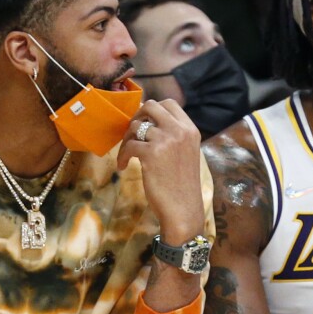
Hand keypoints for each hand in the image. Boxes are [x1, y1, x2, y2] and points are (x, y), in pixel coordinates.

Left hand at [117, 99, 204, 243]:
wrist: (183, 209)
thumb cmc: (182, 186)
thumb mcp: (186, 154)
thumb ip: (174, 136)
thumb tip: (149, 123)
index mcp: (190, 130)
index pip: (169, 104)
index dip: (152, 110)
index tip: (143, 122)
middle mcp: (180, 131)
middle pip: (151, 106)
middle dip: (137, 117)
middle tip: (131, 133)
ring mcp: (166, 140)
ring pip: (136, 126)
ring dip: (126, 139)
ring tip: (126, 154)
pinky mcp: (151, 153)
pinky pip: (129, 145)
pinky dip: (122, 156)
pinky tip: (123, 166)